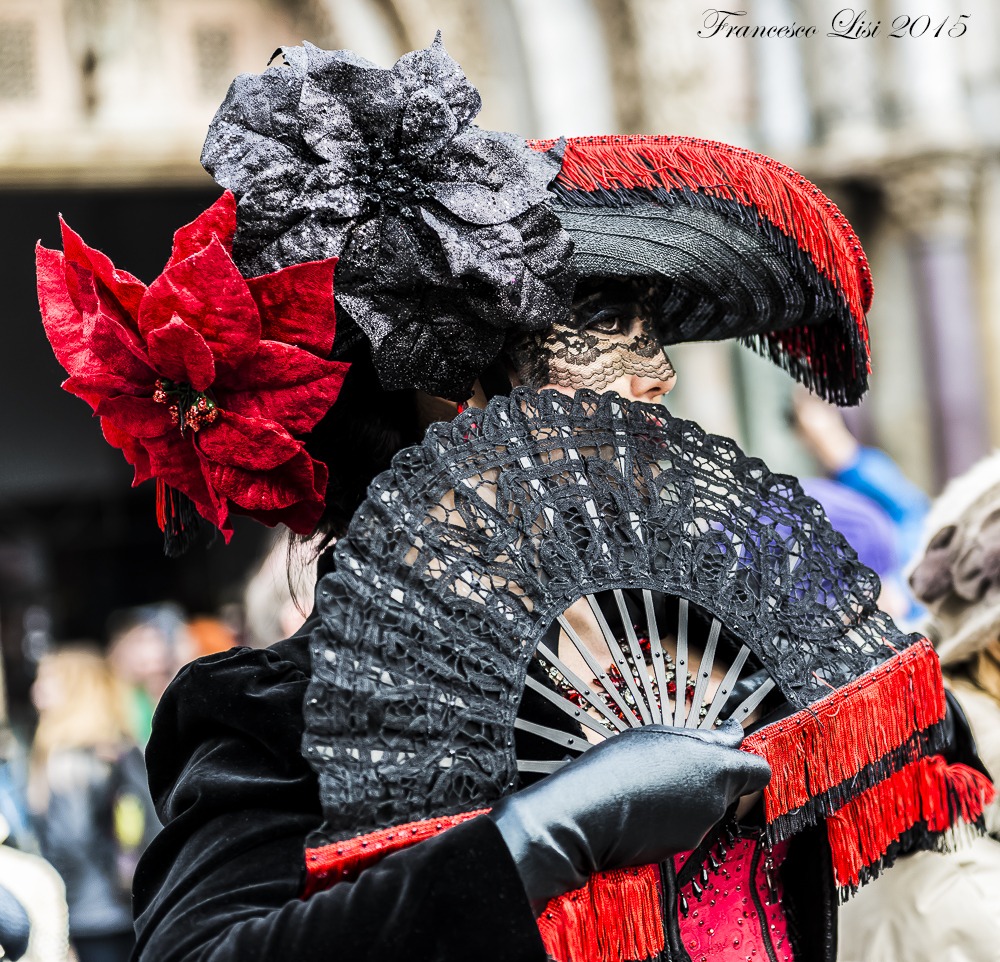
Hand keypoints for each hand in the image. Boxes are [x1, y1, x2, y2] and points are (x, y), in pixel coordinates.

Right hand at [490, 719, 770, 909]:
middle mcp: (715, 802)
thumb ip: (703, 739)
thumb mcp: (660, 735)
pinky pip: (686, 823)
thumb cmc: (618, 767)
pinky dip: (672, 813)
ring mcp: (698, 828)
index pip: (758, 769)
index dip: (744, 757)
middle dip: (711, 774)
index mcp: (716, 769)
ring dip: (688, 792)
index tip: (728, 744)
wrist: (586, 814)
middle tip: (677, 759)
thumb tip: (730, 737)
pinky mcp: (678, 847)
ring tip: (652, 779)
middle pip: (730, 787)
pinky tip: (645, 801)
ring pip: (706, 805)